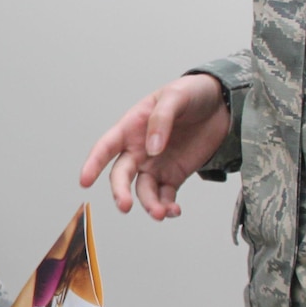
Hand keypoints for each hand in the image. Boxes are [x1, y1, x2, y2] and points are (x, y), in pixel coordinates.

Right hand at [78, 73, 230, 219]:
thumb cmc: (191, 94)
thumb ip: (160, 120)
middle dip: (120, 192)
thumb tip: (152, 149)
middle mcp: (138, 150)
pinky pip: (165, 196)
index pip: (105, 147)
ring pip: (143, 191)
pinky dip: (168, 207)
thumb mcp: (175, 96)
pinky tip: (174, 211)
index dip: (93, 164)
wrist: (220, 104)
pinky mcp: (174, 176)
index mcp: (131, 127)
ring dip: (149, 204)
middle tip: (124, 205)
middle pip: (121, 175)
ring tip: (161, 213)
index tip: (84, 181)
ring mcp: (155, 165)